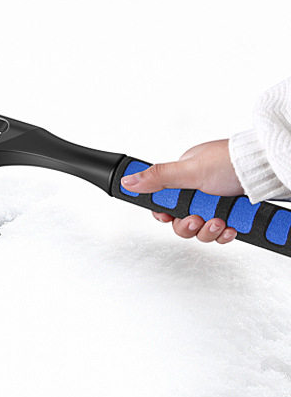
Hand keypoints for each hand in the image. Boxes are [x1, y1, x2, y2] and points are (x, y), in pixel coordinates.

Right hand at [120, 139, 242, 243]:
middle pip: (181, 221)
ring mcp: (216, 204)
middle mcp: (199, 191)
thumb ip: (158, 178)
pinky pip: (221, 233)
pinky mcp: (233, 215)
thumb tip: (128, 180)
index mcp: (184, 178)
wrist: (269, 169)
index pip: (164, 204)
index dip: (165, 215)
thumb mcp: (190, 170)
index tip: (170, 217)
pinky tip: (230, 227)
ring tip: (219, 222)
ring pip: (201, 230)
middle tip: (198, 219)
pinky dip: (225, 233)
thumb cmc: (233, 162)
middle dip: (189, 225)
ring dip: (208, 231)